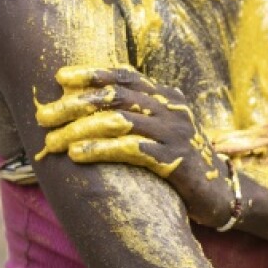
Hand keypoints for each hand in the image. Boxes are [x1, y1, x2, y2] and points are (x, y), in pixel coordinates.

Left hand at [34, 66, 233, 226]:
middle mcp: (171, 109)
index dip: (93, 73)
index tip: (60, 78)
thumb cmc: (181, 162)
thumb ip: (137, 115)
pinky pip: (131, 149)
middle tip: (45, 116)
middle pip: (116, 96)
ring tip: (53, 141)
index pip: (126, 75)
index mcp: (167, 96)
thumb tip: (88, 108)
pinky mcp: (174, 160)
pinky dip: (100, 149)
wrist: (222, 194)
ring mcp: (174, 133)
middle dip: (75, 104)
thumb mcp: (162, 131)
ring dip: (80, 130)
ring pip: (119, 121)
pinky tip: (78, 154)